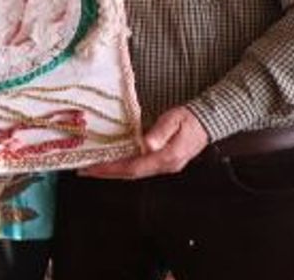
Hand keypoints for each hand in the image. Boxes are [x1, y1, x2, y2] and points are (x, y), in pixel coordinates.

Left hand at [78, 106, 208, 178]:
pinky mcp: (163, 162)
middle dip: (107, 172)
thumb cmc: (190, 119)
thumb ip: (160, 131)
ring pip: (134, 173)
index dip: (112, 168)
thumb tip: (146, 143)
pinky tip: (113, 163)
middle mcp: (164, 166)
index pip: (133, 167)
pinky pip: (139, 168)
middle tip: (85, 170)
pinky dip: (123, 167)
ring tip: (94, 168)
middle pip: (130, 174)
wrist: (207, 122)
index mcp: (166, 157)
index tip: (93, 166)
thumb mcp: (175, 120)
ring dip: (113, 171)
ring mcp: (164, 167)